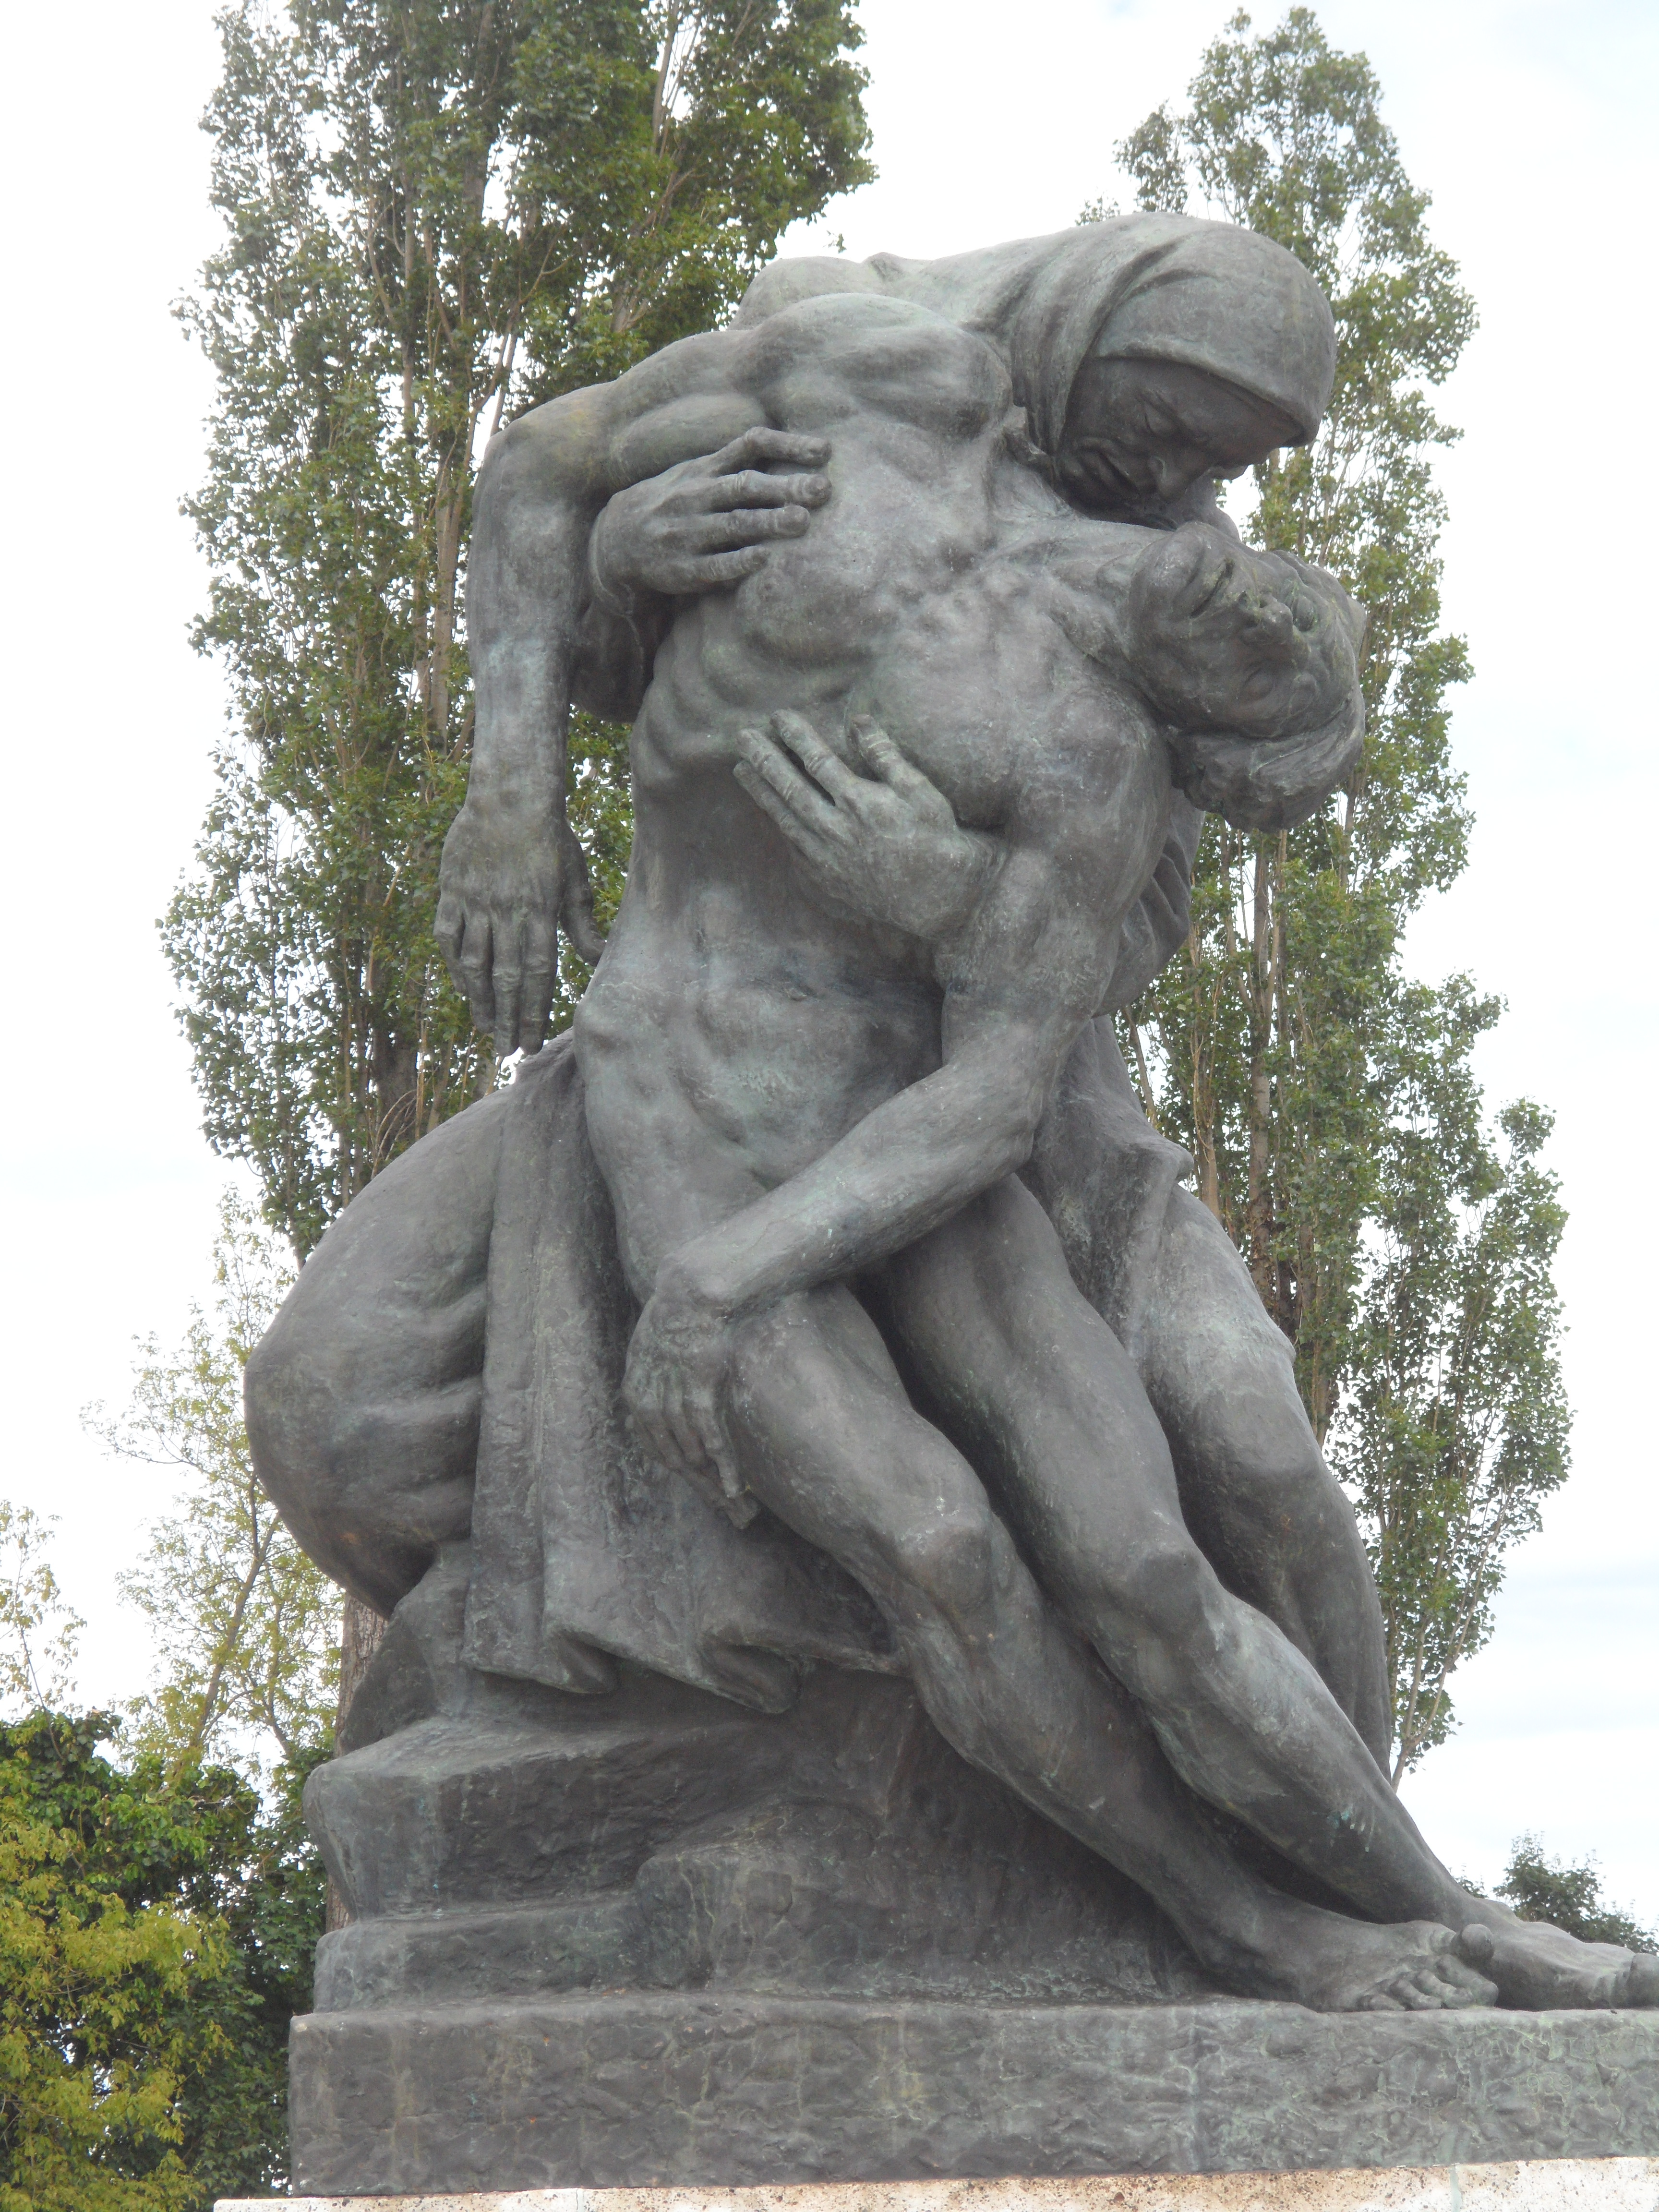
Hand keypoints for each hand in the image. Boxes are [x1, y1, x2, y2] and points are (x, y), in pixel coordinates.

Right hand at [436, 796, 602, 1056]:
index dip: (534, 1011)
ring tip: (486, 1029)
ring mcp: (475, 901)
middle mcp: (506, 911)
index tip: (532, 1041)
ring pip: (473, 962)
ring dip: (479, 1000)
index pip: (538, 973)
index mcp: (540, 911)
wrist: (510, 794)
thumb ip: (582, 920)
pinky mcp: (452, 889)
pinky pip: (448, 934)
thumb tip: (598, 957)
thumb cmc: (551, 836)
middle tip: (508, 1052)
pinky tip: (461, 987)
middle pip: (505, 976)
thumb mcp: (575, 876)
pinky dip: (453, 963)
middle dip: (508, 1018)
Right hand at [592, 427, 830, 600]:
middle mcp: (697, 496)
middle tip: (823, 490)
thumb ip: (734, 462)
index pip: (751, 445)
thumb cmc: (670, 503)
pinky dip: (739, 561)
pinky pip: (714, 564)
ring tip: (802, 522)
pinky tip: (764, 558)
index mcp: (705, 470)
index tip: (826, 452)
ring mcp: (689, 532)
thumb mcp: (694, 472)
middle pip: (746, 486)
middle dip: (785, 487)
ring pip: (733, 524)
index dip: (789, 445)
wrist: (616, 540)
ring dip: (768, 522)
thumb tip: (790, 450)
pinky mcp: (684, 568)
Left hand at [623, 1261, 751, 1524]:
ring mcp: (671, 1395)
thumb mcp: (654, 1353)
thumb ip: (657, 1385)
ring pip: (690, 1452)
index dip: (682, 1474)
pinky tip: (734, 1485)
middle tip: (729, 1514)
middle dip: (701, 1489)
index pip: (655, 1449)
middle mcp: (647, 1400)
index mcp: (634, 1395)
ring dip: (713, 1485)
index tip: (705, 1492)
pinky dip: (721, 1464)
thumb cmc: (678, 1317)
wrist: (692, 1289)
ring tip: (736, 1507)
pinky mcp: (697, 1386)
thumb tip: (668, 1411)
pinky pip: (708, 1435)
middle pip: (673, 1458)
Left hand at [733, 711, 996, 945]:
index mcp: (859, 803)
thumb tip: (859, 721)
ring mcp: (826, 857)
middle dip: (764, 759)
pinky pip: (794, 846)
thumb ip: (885, 755)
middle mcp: (836, 830)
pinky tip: (771, 809)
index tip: (778, 716)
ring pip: (784, 818)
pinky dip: (780, 825)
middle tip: (741, 737)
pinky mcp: (824, 879)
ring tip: (742, 769)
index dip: (795, 736)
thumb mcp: (919, 790)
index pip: (817, 761)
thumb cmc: (935, 838)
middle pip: (789, 787)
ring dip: (761, 791)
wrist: (937, 897)